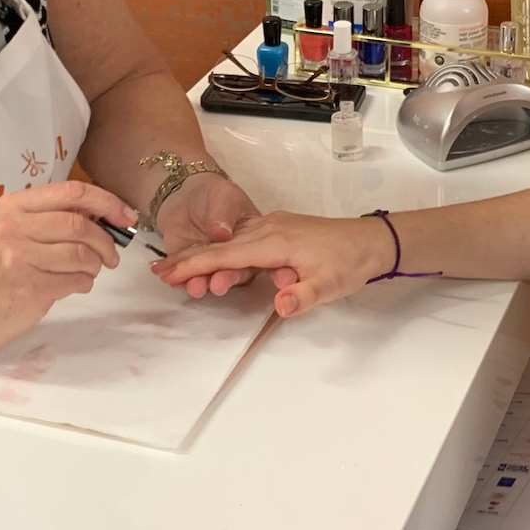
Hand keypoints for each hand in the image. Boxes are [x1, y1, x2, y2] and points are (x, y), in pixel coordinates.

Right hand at [0, 181, 134, 372]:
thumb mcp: (17, 233)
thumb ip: (53, 218)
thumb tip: (107, 212)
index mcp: (14, 206)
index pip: (72, 191)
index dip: (107, 201)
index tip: (126, 216)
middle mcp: (13, 227)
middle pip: (80, 224)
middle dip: (106, 241)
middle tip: (110, 256)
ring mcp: (19, 257)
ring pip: (81, 254)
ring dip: (96, 265)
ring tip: (89, 271)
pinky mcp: (28, 287)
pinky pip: (76, 280)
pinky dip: (84, 283)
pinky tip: (74, 285)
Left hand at [150, 172, 262, 297]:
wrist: (186, 196)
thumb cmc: (214, 194)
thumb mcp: (224, 196)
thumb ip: (224, 214)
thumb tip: (222, 233)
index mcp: (252, 241)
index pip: (255, 258)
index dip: (252, 269)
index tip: (254, 276)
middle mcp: (234, 258)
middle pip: (233, 273)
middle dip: (224, 281)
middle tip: (216, 286)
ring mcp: (211, 264)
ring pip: (209, 279)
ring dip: (202, 285)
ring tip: (194, 287)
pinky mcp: (190, 267)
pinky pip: (187, 277)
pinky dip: (180, 280)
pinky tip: (174, 282)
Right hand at [152, 211, 393, 317]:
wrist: (371, 240)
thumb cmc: (350, 262)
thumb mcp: (330, 285)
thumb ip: (303, 296)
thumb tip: (280, 304)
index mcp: (274, 242)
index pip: (226, 256)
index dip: (195, 265)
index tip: (168, 273)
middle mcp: (267, 228)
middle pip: (219, 246)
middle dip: (187, 258)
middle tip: (157, 270)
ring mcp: (272, 226)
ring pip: (228, 242)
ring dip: (201, 253)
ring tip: (174, 266)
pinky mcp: (277, 229)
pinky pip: (241, 239)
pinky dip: (220, 248)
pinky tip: (210, 254)